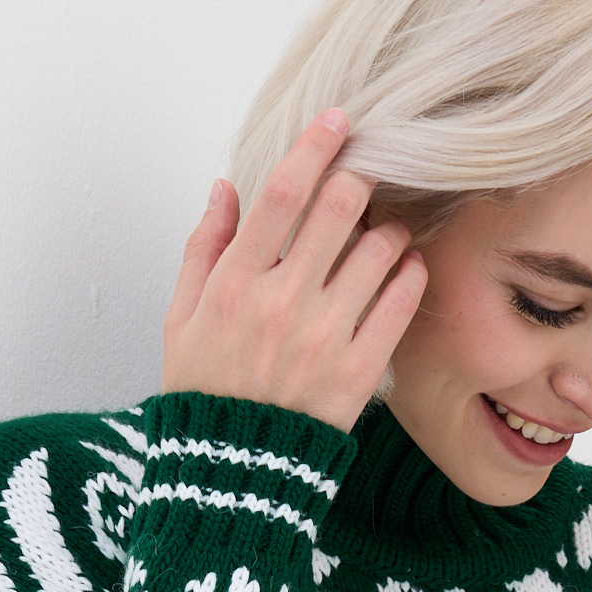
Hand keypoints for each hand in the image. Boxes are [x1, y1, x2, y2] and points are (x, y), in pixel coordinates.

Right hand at [161, 110, 426, 432]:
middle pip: (340, 208)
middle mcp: (282, 301)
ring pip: (379, 252)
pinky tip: (407, 268)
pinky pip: (399, 306)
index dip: (317, 144)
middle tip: (373, 173)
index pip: (283, 191)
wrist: (233, 471)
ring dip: (390, 230)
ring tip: (386, 234)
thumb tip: (226, 186)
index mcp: (235, 281)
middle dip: (363, 178)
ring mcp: (325, 336)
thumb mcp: (181, 317)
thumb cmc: (204, 390)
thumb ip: (204, 247)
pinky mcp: (359, 371)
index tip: (342, 120)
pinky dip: (410, 276)